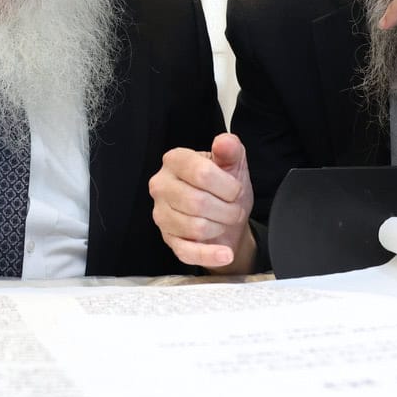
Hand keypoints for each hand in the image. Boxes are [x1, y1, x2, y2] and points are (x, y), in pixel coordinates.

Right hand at [150, 133, 256, 273]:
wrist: (226, 218)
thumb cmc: (224, 188)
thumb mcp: (233, 165)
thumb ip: (230, 150)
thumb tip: (225, 141)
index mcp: (175, 161)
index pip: (201, 172)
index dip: (226, 185)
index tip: (235, 189)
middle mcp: (161, 186)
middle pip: (197, 202)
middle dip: (226, 209)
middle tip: (233, 208)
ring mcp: (162, 214)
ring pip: (195, 226)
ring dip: (220, 226)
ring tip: (225, 220)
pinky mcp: (169, 240)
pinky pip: (188, 251)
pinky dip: (210, 254)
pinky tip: (225, 253)